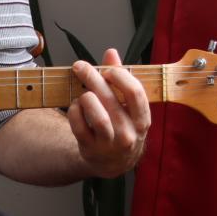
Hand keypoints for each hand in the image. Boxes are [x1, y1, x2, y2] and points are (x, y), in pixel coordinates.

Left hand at [66, 48, 150, 177]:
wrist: (113, 162)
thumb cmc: (122, 127)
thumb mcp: (127, 106)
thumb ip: (120, 78)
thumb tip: (111, 53)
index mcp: (142, 120)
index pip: (135, 92)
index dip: (119, 76)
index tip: (107, 69)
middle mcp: (129, 133)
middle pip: (111, 100)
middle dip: (93, 78)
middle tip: (80, 67)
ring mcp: (109, 143)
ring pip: (97, 116)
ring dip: (85, 98)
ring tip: (83, 94)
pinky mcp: (90, 149)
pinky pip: (79, 126)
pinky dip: (74, 111)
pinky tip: (75, 106)